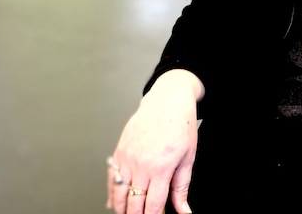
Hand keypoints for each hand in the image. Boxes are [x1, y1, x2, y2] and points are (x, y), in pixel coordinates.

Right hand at [106, 70, 203, 213]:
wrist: (167, 99)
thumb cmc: (181, 125)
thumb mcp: (189, 157)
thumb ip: (182, 187)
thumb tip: (183, 210)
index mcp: (161, 167)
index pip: (153, 205)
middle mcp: (141, 164)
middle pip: (133, 202)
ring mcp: (128, 158)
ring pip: (119, 193)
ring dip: (122, 208)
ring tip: (128, 213)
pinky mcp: (119, 151)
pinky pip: (112, 178)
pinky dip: (112, 193)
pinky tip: (114, 202)